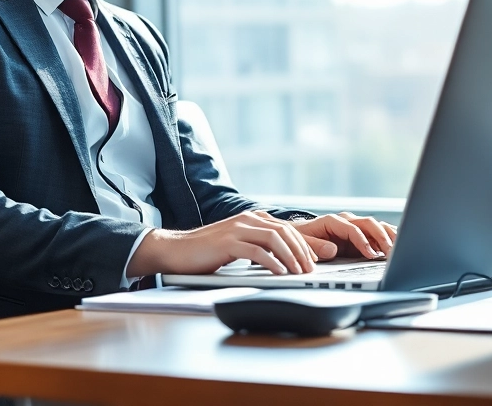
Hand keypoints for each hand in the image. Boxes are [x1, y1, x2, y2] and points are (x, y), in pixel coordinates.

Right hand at [127, 210, 320, 277]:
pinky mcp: (227, 243)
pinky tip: (279, 273)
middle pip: (284, 231)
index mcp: (251, 219)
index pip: (286, 228)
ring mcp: (236, 229)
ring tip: (299, 272)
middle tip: (312, 268)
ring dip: (290, 256)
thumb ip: (257, 246)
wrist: (176, 250)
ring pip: (273, 238)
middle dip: (302, 250)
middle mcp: (246, 220)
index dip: (304, 243)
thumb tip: (281, 259)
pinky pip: (255, 251)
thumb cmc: (206, 252)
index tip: (316, 259)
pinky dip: (271, 262)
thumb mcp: (237, 246)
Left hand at [288, 212, 397, 260]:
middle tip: (391, 253)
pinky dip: (388, 238)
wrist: (298, 235)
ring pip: (377, 226)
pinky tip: (397, 246)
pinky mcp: (360, 235)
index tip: (371, 255)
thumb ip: (316, 246)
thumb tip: (332, 250)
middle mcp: (346, 221)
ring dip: (389, 236)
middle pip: (369, 224)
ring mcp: (355, 226)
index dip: (363, 241)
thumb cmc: (300, 239)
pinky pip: (378, 234)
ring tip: (400, 249)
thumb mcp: (303, 243)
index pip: (352, 229)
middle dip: (382, 237)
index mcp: (332, 221)